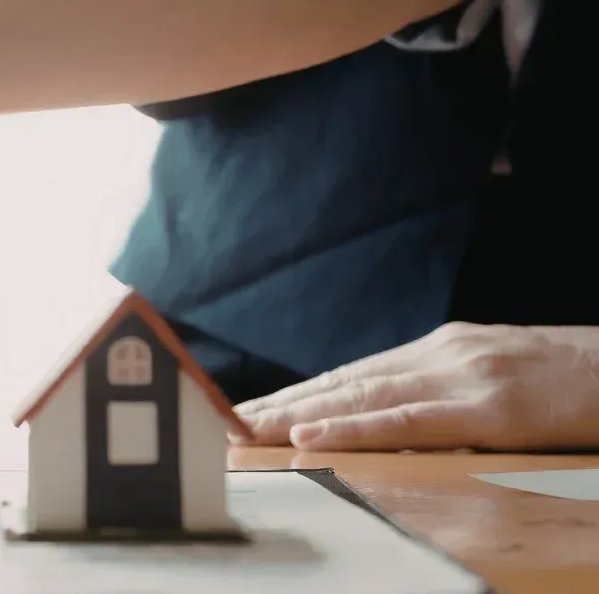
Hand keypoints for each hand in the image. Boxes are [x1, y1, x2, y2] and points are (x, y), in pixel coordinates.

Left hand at [233, 322, 598, 450]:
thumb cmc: (575, 380)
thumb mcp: (502, 376)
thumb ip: (449, 391)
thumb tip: (398, 415)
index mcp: (441, 349)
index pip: (352, 374)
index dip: (297, 393)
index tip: (248, 410)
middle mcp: (440, 354)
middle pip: (342, 382)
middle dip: (278, 403)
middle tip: (223, 421)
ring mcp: (462, 377)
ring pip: (358, 397)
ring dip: (293, 415)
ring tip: (243, 430)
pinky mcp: (488, 409)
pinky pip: (405, 421)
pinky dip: (349, 428)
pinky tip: (306, 436)